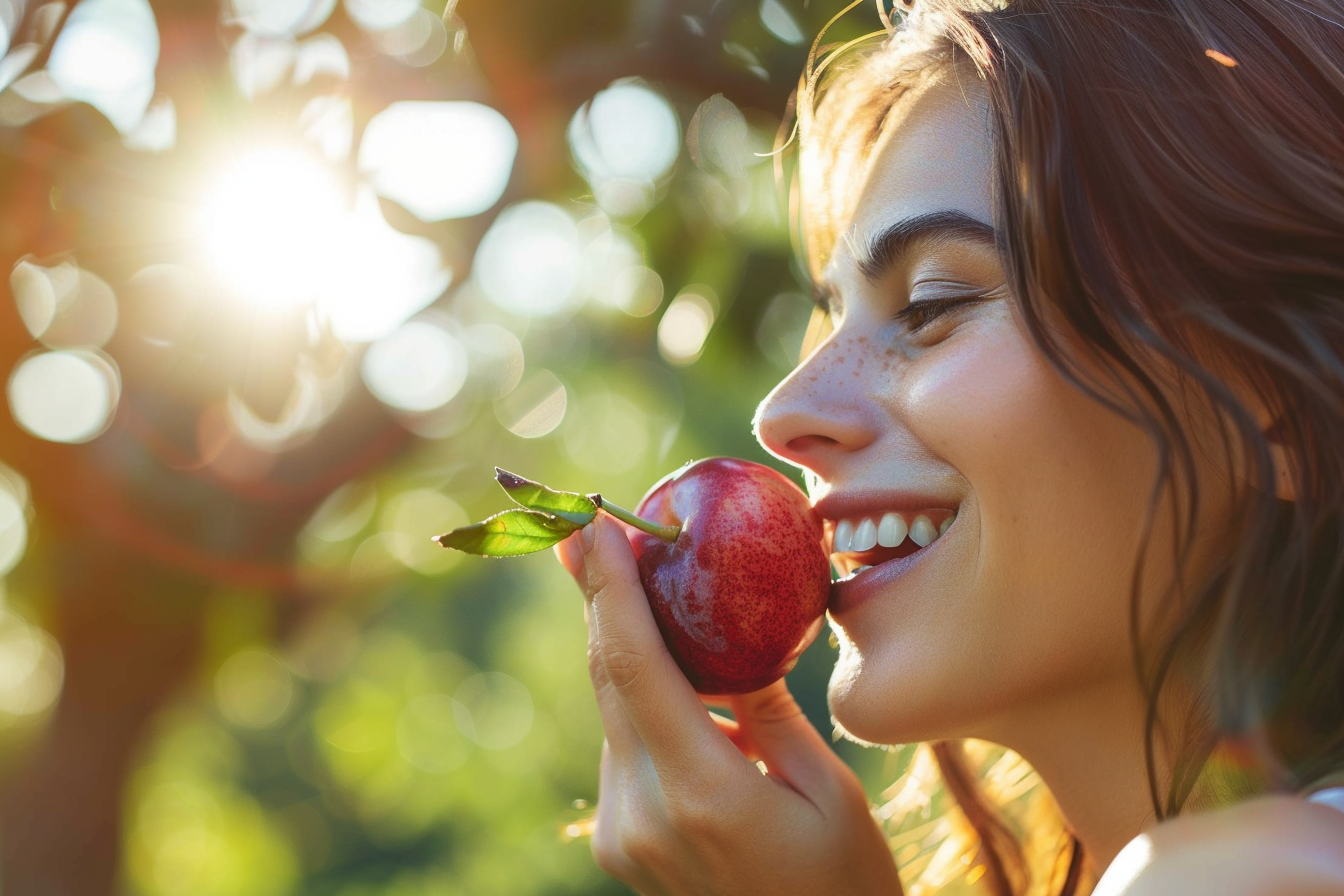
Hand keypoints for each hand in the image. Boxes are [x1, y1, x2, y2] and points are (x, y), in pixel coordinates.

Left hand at [556, 514, 903, 895]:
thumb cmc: (846, 889)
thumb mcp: (828, 792)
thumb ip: (771, 712)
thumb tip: (736, 643)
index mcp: (702, 794)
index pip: (636, 668)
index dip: (609, 591)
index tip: (591, 526)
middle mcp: (641, 813)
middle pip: (608, 680)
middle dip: (598, 600)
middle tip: (587, 530)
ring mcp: (622, 834)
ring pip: (612, 711)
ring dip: (623, 648)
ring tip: (635, 583)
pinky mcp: (618, 843)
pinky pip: (622, 747)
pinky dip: (638, 699)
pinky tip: (668, 671)